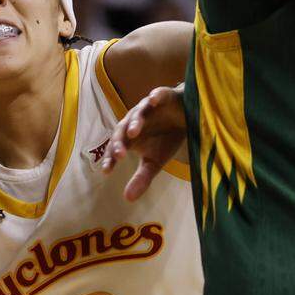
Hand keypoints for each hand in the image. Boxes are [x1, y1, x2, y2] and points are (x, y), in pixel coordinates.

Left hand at [101, 85, 187, 200]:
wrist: (187, 117)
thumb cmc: (166, 139)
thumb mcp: (154, 162)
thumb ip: (142, 178)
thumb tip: (128, 199)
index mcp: (129, 138)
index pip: (115, 148)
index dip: (110, 159)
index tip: (107, 171)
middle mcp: (134, 121)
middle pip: (122, 130)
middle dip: (120, 142)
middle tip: (120, 154)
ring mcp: (148, 108)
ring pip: (138, 113)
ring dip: (135, 121)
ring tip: (134, 131)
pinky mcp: (163, 96)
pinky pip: (158, 95)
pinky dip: (155, 97)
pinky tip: (153, 100)